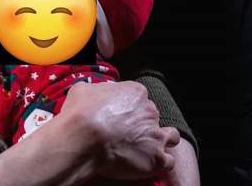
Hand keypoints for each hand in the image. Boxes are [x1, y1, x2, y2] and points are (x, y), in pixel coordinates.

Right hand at [59, 81, 179, 179]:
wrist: (83, 138)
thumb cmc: (80, 113)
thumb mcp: (83, 89)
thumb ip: (97, 90)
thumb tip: (97, 93)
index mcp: (135, 92)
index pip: (139, 97)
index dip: (129, 106)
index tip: (119, 114)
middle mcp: (150, 111)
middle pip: (152, 116)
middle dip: (142, 123)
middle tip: (126, 132)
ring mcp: (155, 135)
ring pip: (170, 136)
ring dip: (160, 140)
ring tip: (146, 147)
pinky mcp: (157, 158)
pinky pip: (168, 161)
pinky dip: (160, 162)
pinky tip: (148, 163)